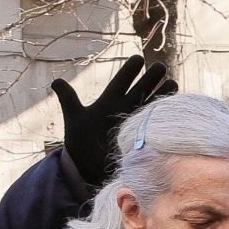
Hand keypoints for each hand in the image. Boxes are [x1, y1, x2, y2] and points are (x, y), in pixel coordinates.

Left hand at [51, 55, 174, 185]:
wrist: (88, 169)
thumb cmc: (80, 143)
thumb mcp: (74, 119)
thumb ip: (68, 99)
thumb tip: (55, 80)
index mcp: (109, 101)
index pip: (121, 81)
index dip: (130, 71)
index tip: (138, 59)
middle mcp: (125, 109)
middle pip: (141, 89)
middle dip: (151, 78)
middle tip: (160, 67)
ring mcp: (135, 122)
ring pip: (152, 104)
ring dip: (162, 94)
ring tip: (172, 83)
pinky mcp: (142, 137)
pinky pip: (156, 123)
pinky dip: (163, 115)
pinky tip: (173, 108)